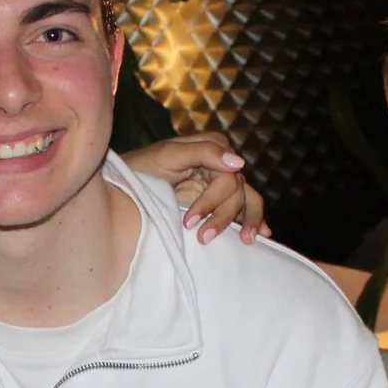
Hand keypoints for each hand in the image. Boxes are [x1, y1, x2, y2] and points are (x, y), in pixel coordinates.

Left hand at [122, 130, 271, 242]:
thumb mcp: (167, 156)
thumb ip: (203, 153)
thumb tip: (239, 163)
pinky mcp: (218, 200)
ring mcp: (220, 182)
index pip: (228, 176)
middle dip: (222, 215)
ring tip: (246, 240)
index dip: (213, 200)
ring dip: (246, 220)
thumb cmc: (142, 167)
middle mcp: (221, 163)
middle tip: (201, 238)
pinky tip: (262, 233)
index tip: (189, 221)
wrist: (125, 184)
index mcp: (212, 147)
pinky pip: (244, 207)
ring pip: (246, 199)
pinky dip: (254, 219)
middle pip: (237, 191)